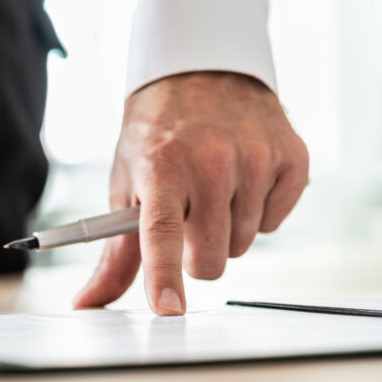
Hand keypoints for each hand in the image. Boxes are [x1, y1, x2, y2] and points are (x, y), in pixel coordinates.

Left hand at [73, 71, 308, 314]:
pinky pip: (276, 222)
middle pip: (210, 259)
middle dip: (195, 253)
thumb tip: (88, 302)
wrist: (201, 72)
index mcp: (162, 166)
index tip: (169, 309)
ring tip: (213, 189)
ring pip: (244, 244)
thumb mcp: (128, 184)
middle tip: (186, 215)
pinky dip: (259, 211)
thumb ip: (116, 254)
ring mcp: (257, 157)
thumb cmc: (157, 135)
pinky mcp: (293, 158)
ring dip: (226, 230)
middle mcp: (212, 160)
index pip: (162, 232)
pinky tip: (243, 179)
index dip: (164, 275)